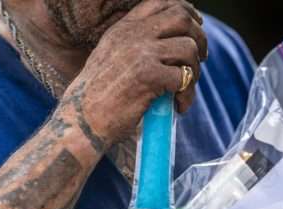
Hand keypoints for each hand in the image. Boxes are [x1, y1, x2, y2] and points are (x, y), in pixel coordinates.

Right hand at [60, 0, 206, 144]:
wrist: (82, 121)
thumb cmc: (97, 98)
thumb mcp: (110, 58)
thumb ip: (134, 45)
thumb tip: (170, 44)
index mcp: (123, 28)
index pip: (162, 1)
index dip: (186, 11)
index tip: (196, 27)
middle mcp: (132, 35)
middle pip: (182, 18)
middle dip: (199, 38)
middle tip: (200, 60)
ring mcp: (141, 53)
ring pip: (188, 49)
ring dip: (195, 72)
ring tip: (184, 92)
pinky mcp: (149, 76)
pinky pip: (184, 77)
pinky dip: (187, 95)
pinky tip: (179, 107)